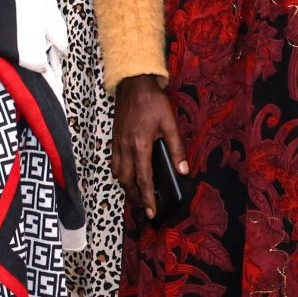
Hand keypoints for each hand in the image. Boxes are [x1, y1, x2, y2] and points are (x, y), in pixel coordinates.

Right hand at [111, 74, 186, 222]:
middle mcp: (125, 148)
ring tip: (138, 193)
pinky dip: (121, 174)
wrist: (133, 84)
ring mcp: (117, 144)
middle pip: (126, 181)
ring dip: (126, 187)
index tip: (152, 212)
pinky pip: (114, 163)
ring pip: (117, 174)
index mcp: (140, 146)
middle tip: (146, 207)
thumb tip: (183, 170)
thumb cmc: (153, 102)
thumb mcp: (169, 124)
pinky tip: (129, 174)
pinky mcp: (114, 139)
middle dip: (135, 197)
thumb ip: (177, 149)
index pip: (143, 179)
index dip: (147, 198)